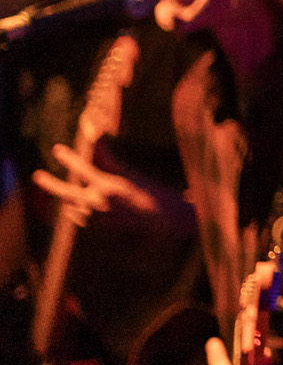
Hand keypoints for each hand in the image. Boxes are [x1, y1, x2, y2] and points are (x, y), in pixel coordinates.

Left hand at [32, 144, 194, 237]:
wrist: (162, 223)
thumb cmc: (150, 193)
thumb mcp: (130, 174)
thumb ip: (107, 158)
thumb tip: (94, 134)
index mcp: (108, 186)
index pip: (81, 168)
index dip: (68, 157)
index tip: (57, 149)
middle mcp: (98, 203)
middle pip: (66, 192)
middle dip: (50, 183)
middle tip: (38, 176)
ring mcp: (96, 218)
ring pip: (73, 204)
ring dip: (69, 197)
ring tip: (66, 191)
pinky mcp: (96, 229)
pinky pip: (79, 217)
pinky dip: (78, 209)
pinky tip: (81, 206)